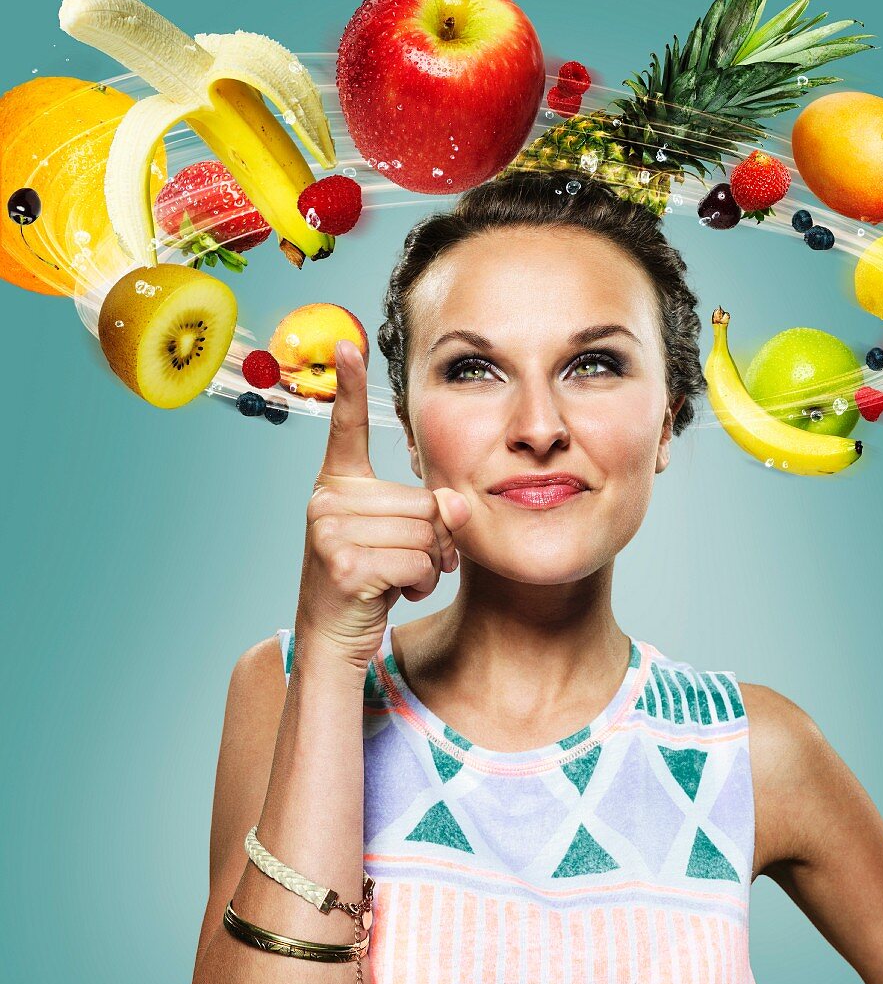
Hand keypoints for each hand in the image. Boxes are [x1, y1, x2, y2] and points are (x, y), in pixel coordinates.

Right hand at [294, 338, 470, 670]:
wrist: (335, 639)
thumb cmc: (372, 582)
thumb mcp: (401, 538)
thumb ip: (430, 512)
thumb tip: (456, 505)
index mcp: (336, 486)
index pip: (345, 429)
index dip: (349, 386)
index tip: (348, 344)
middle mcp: (326, 502)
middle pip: (422, 502)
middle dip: (433, 540)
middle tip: (407, 563)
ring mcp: (330, 533)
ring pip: (426, 534)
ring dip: (429, 564)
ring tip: (396, 577)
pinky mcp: (345, 566)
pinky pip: (419, 563)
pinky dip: (421, 583)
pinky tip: (392, 593)